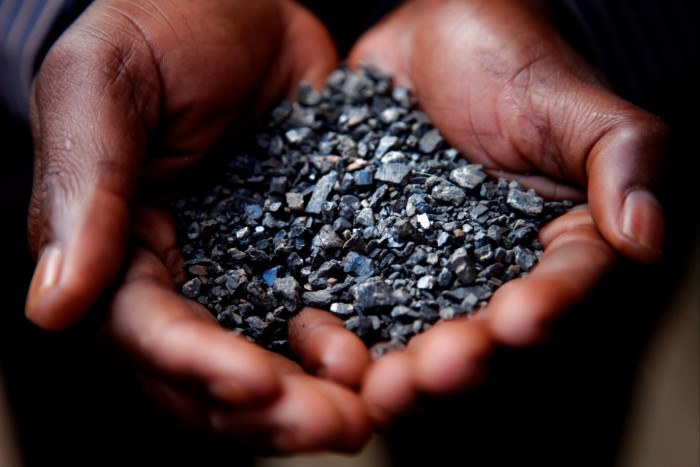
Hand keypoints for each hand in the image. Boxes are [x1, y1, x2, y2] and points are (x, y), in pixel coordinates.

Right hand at [23, 0, 376, 452]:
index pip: (149, 333)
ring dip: (318, 396)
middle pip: (215, 375)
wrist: (235, 2)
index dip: (199, 368)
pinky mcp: (308, 251)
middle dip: (271, 410)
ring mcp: (250, 270)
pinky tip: (385, 353)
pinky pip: (328, 312)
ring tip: (371, 407)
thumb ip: (83, 193)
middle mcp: (185, 278)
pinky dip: (356, 344)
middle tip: (336, 426)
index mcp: (120, 251)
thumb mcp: (105, 90)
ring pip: (275, 359)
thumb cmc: (154, 30)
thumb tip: (52, 307)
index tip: (257, 388)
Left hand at [346, 0, 665, 425]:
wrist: (434, 34)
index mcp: (554, 243)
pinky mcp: (371, 255)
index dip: (543, 312)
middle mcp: (490, 269)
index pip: (561, 288)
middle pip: (483, 332)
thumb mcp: (576, 103)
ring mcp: (426, 267)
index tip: (516, 321)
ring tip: (378, 384)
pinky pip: (356, 297)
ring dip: (400, 365)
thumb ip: (623, 162)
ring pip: (416, 331)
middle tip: (429, 374)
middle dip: (460, 361)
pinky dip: (341, 328)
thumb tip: (645, 237)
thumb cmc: (514, 60)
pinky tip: (323, 344)